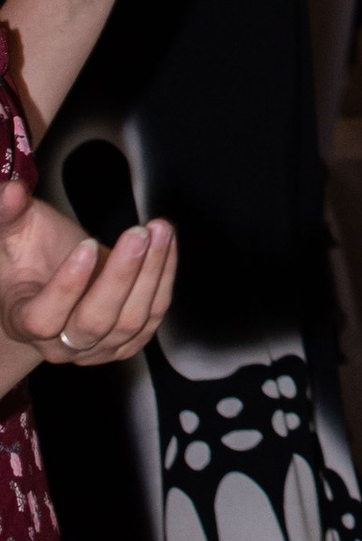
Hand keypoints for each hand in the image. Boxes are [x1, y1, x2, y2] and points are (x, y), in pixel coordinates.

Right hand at [0, 177, 174, 381]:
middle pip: (95, 322)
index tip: (88, 245)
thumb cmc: (30, 257)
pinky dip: (164, 276)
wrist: (53, 282)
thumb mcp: (14, 234)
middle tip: (138, 232)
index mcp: (24, 322)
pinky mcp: (128, 342)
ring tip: (159, 229)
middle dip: (121, 275)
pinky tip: (167, 243)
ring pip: (131, 320)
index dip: (67, 287)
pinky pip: (153, 314)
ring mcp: (98, 348)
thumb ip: (8, 214)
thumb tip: (13, 192)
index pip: (44, 320)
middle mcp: (61, 346)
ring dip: (152, 272)